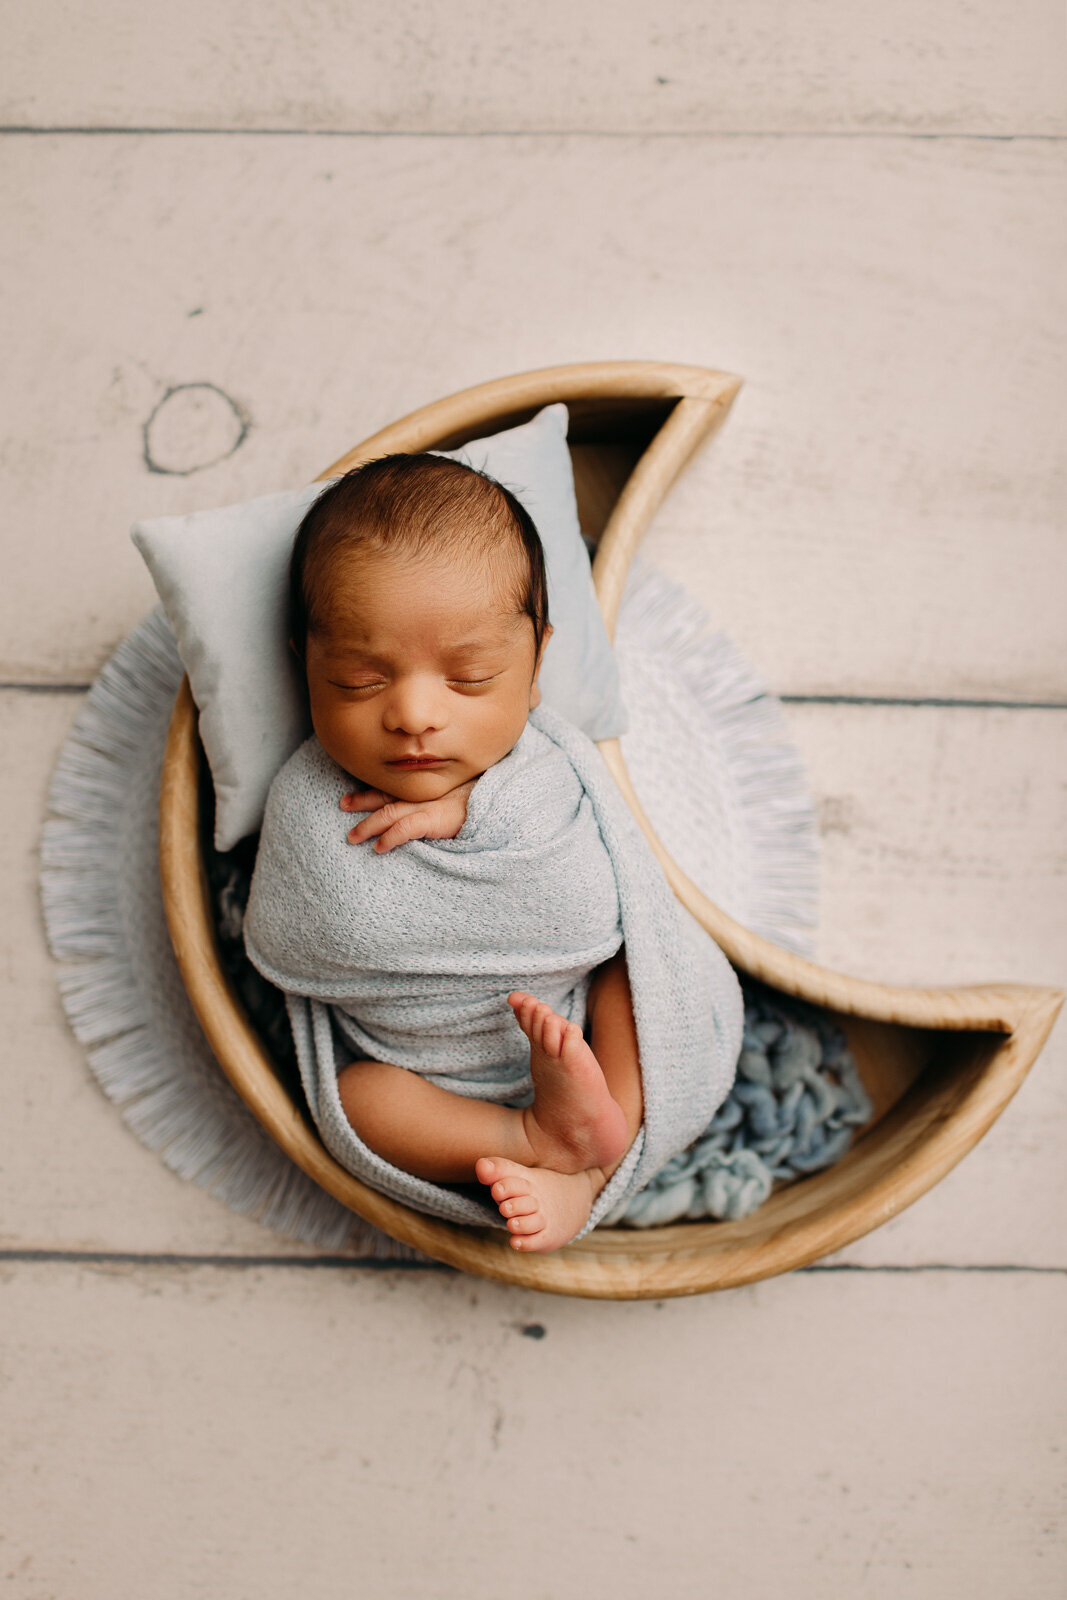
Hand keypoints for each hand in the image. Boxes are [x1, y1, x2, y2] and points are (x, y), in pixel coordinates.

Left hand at [340, 781, 475, 852]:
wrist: (499, 804)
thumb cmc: (481, 801)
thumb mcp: (457, 795)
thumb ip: (440, 799)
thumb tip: (426, 811)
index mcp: (425, 789)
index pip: (392, 789)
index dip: (370, 793)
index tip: (349, 798)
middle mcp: (422, 795)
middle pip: (385, 797)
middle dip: (361, 802)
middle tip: (343, 805)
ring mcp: (427, 806)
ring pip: (389, 813)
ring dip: (369, 825)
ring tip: (352, 837)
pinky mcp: (435, 819)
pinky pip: (406, 828)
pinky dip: (390, 837)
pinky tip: (380, 847)